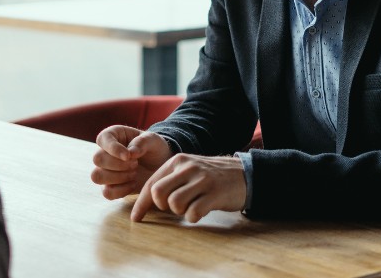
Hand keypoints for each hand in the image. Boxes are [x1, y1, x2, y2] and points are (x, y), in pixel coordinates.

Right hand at [91, 126, 171, 199]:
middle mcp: (105, 152)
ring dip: (117, 177)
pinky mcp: (110, 186)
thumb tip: (130, 153)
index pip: (102, 139)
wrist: (160, 165)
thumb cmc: (154, 148)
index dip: (113, 149)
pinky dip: (121, 191)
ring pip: (97, 176)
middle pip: (97, 159)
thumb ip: (143, 142)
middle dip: (117, 164)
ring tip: (134, 174)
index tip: (128, 156)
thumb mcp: (153, 140)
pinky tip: (133, 184)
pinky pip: (106, 192)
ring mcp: (105, 170)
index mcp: (113, 136)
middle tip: (135, 164)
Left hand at [131, 154, 245, 222]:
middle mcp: (187, 167)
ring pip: (174, 203)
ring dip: (180, 211)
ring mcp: (201, 179)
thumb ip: (169, 180)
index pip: (151, 183)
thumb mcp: (188, 171)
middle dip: (162, 206)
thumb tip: (146, 202)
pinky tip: (201, 211)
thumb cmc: (210, 177)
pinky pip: (193, 212)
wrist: (244, 174)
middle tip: (174, 207)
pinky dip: (194, 217)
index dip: (141, 203)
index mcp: (177, 161)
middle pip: (158, 193)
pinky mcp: (214, 193)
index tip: (136, 218)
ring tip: (191, 206)